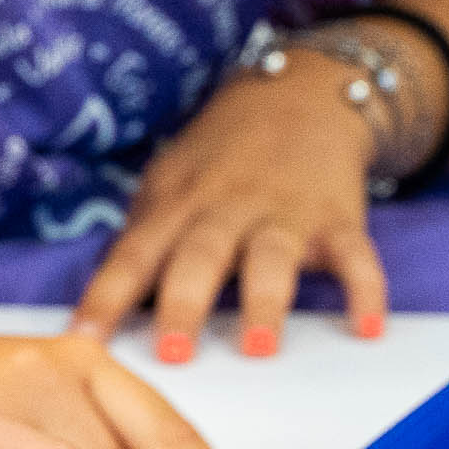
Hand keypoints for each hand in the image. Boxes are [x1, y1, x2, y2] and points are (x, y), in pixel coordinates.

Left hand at [68, 53, 389, 360]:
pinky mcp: (338, 219)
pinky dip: (366, 291)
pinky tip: (367, 329)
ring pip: (272, 257)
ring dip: (265, 301)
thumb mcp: (169, 183)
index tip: (80, 341)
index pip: (132, 255)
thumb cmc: (220, 158)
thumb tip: (97, 299)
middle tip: (172, 354)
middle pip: (199, 256)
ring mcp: (284, 214)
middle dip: (184, 303)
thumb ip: (141, 238)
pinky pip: (355, 258)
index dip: (104, 297)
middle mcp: (226, 209)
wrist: (300, 95)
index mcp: (177, 206)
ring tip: (258, 349)